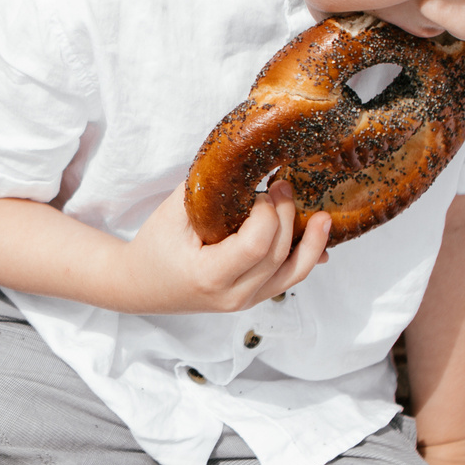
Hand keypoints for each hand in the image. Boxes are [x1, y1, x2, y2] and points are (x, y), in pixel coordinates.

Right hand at [111, 183, 331, 313]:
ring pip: (293, 275)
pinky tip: (318, 240)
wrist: (140, 286)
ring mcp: (245, 302)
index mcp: (208, 276)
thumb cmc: (154, 247)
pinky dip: (306, 258)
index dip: (267, 214)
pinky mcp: (253, 299)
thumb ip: (209, 190)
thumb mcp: (173, 212)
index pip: (256, 246)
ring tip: (323, 217)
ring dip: (312, 243)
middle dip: (286, 216)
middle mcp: (232, 296)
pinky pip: (288, 280)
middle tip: (282, 187)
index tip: (260, 192)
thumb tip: (245, 162)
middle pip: (278, 256)